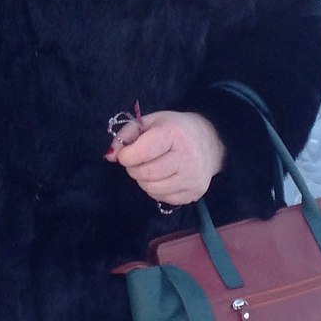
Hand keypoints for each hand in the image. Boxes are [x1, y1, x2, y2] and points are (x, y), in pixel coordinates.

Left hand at [107, 109, 226, 207]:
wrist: (211, 141)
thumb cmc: (176, 129)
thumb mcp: (151, 122)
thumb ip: (127, 134)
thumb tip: (109, 156)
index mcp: (175, 134)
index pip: (142, 152)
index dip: (126, 155)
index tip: (125, 153)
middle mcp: (188, 157)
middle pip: (145, 173)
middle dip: (133, 168)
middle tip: (136, 161)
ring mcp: (193, 178)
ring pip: (151, 189)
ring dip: (143, 180)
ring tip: (149, 168)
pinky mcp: (195, 193)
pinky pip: (163, 198)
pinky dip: (155, 189)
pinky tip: (163, 177)